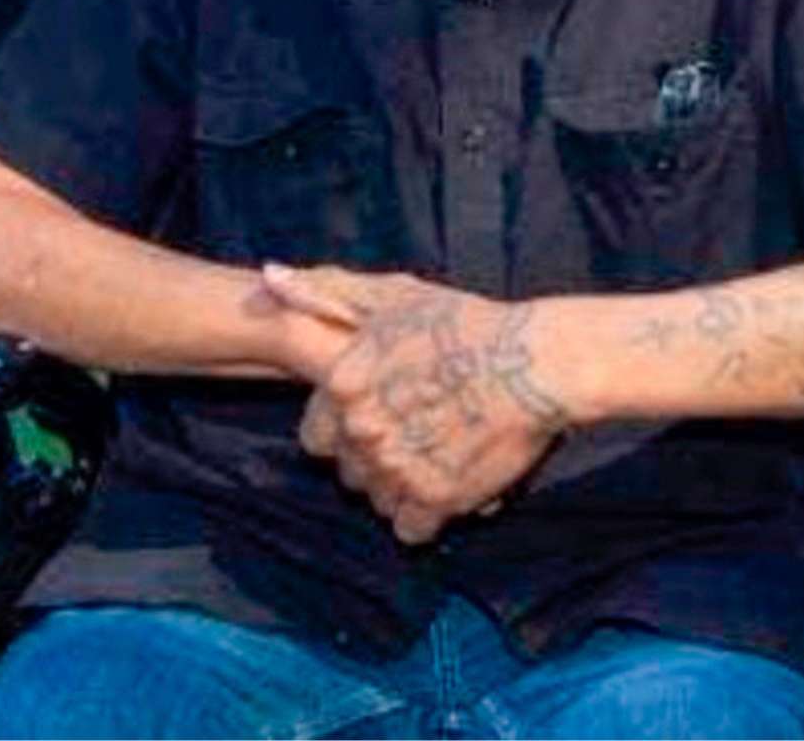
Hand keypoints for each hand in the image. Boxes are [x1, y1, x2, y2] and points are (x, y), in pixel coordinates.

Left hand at [261, 265, 568, 543]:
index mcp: (341, 386)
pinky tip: (447, 486)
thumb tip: (269, 276)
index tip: (380, 417)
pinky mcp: (434, 499)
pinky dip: (426, 516)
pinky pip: (410, 528)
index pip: (316, 436)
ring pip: (378, 499)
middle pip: (349, 470)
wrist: (534, 363)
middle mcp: (360, 431)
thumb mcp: (390, 296)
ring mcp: (395, 468)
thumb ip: (325, 291)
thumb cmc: (464, 324)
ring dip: (400, 488)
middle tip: (415, 436)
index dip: (345, 430)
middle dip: (373, 459)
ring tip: (435, 458)